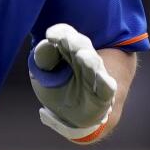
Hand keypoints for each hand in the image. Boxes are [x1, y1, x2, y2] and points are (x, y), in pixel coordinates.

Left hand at [29, 24, 116, 140]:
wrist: (68, 117)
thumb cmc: (55, 89)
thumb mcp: (42, 74)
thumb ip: (44, 58)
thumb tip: (46, 43)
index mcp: (69, 50)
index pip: (67, 35)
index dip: (60, 32)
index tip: (50, 35)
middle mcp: (84, 60)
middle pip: (82, 46)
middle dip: (73, 42)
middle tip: (64, 40)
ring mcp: (95, 76)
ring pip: (95, 64)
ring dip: (89, 59)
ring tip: (81, 55)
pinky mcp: (103, 95)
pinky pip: (107, 87)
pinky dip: (104, 83)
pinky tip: (102, 79)